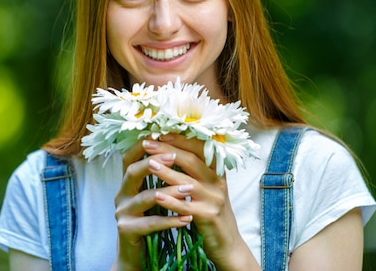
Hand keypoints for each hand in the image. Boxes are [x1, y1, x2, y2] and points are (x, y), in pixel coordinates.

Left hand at [111, 134, 260, 270]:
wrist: (227, 242)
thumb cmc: (210, 211)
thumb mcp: (207, 186)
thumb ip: (194, 169)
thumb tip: (169, 148)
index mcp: (216, 171)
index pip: (199, 147)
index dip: (180, 139)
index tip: (160, 132)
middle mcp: (218, 182)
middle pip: (192, 160)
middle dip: (168, 150)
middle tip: (148, 143)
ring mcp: (214, 199)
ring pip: (188, 182)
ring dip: (166, 172)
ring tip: (148, 164)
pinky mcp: (208, 217)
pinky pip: (187, 207)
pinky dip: (171, 201)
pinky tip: (157, 196)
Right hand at [111, 138, 192, 270]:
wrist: (137, 255)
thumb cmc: (149, 220)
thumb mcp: (152, 196)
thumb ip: (160, 177)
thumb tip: (181, 151)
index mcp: (127, 183)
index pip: (129, 157)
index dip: (143, 146)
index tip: (162, 136)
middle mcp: (121, 195)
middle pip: (132, 172)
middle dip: (154, 162)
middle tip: (174, 157)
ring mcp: (122, 213)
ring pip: (144, 197)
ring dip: (168, 191)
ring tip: (189, 189)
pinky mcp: (127, 230)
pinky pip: (150, 223)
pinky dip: (170, 220)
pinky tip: (187, 218)